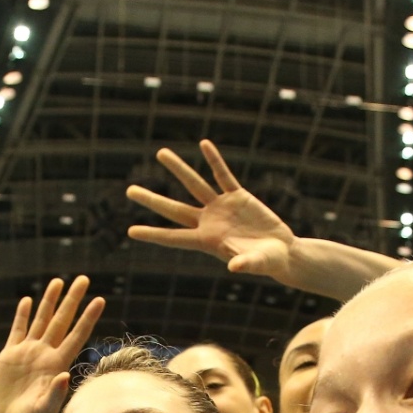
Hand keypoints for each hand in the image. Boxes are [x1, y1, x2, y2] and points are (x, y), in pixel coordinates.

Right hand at [0, 277, 104, 412]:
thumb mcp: (42, 411)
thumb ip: (54, 395)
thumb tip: (65, 376)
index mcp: (57, 365)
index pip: (76, 335)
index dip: (88, 317)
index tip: (100, 300)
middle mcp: (45, 354)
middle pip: (62, 321)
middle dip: (72, 300)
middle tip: (83, 278)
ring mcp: (28, 353)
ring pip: (41, 320)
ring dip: (49, 301)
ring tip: (58, 281)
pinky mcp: (10, 356)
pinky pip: (17, 331)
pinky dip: (22, 315)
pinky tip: (27, 301)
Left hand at [126, 141, 296, 279]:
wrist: (282, 251)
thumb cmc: (267, 262)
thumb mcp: (256, 263)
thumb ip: (245, 264)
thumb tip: (234, 266)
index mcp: (207, 241)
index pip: (174, 237)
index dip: (153, 234)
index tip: (130, 231)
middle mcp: (209, 222)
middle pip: (174, 209)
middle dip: (152, 200)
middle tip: (129, 190)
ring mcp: (221, 207)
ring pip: (195, 185)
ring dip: (178, 169)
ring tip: (160, 153)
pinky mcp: (238, 196)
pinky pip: (223, 175)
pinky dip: (214, 160)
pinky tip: (204, 145)